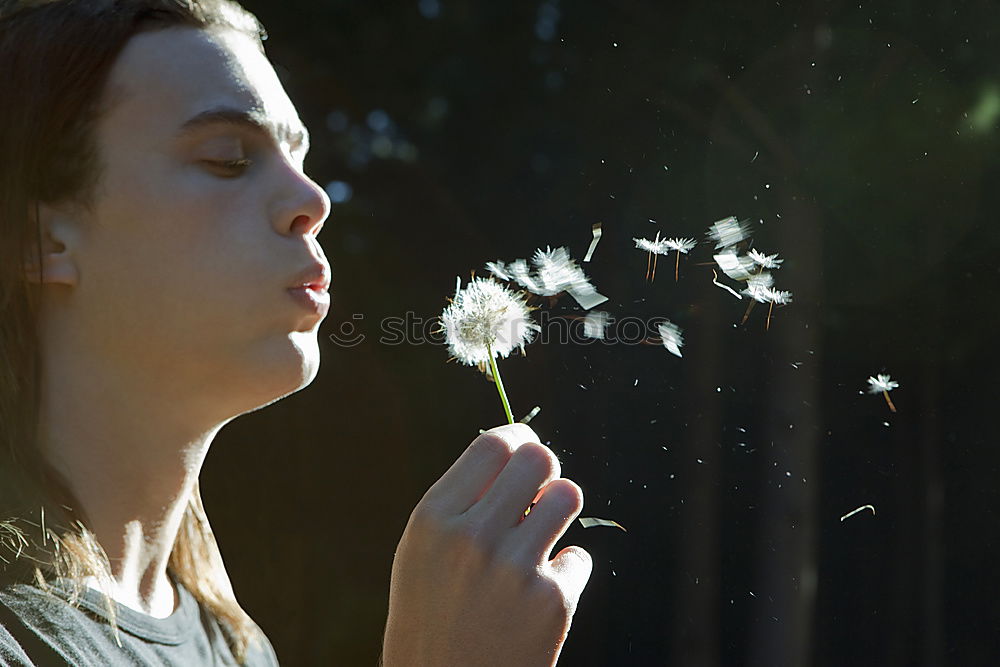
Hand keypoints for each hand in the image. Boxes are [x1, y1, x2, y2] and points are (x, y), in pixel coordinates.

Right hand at [381, 423, 591, 666]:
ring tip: (540, 536)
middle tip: (538, 490)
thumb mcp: (422, 552)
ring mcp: (514, 570)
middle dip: (544, 469)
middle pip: (538, 459)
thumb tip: (515, 451)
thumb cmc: (431, 618)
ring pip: (568, 494)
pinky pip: (577, 556)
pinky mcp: (552, 602)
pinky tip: (538, 597)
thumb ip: (461, 502)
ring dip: (559, 510)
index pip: (492, 445)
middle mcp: (472, 538)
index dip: (518, 438)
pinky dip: (564, 572)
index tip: (525, 448)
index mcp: (433, 520)